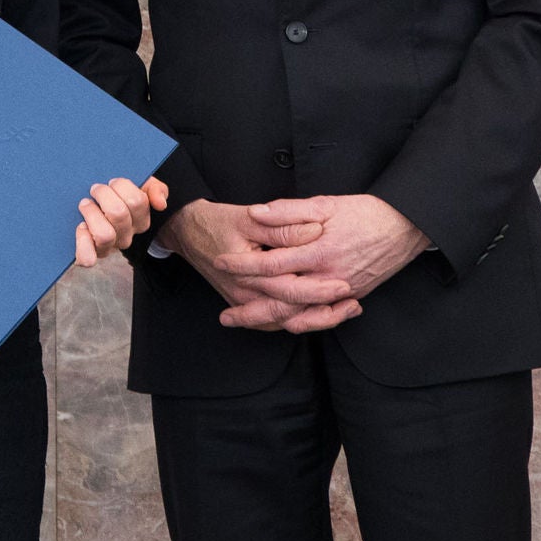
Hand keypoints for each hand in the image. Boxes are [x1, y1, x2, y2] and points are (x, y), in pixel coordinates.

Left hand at [74, 176, 170, 266]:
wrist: (99, 208)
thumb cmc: (120, 195)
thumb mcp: (142, 187)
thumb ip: (156, 189)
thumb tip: (160, 204)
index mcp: (140, 220)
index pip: (137, 201)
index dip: (121, 186)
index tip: (111, 181)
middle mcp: (127, 236)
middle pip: (119, 214)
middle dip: (103, 195)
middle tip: (95, 189)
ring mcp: (109, 246)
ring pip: (105, 235)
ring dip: (92, 214)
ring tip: (85, 204)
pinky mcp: (91, 253)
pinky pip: (87, 257)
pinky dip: (83, 244)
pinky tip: (80, 227)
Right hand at [161, 199, 359, 331]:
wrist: (186, 231)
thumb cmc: (216, 221)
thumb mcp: (248, 218)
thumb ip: (282, 226)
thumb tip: (314, 232)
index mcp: (247, 274)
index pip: (289, 288)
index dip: (319, 288)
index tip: (346, 282)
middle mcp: (245, 295)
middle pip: (291, 312)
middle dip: (325, 310)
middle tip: (353, 302)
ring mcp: (244, 302)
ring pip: (285, 322)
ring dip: (316, 319)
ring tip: (346, 311)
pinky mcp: (247, 302)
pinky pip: (276, 320)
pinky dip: (300, 319)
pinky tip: (322, 313)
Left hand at [212, 195, 427, 332]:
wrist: (405, 227)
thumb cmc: (365, 213)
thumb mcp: (325, 203)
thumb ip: (289, 210)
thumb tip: (257, 212)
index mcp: (318, 251)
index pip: (271, 264)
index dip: (243, 266)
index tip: (220, 264)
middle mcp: (328, 278)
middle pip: (281, 301)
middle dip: (250, 309)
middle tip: (224, 315)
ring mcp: (341, 292)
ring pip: (299, 316)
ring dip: (270, 322)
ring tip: (245, 323)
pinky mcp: (351, 297)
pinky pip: (321, 318)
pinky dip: (300, 324)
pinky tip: (282, 323)